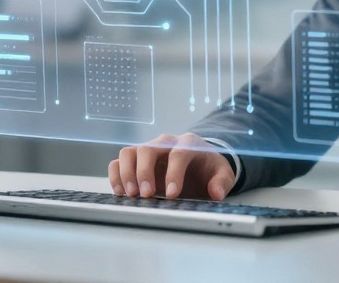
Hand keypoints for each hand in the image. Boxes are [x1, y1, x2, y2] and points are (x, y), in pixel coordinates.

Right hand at [108, 132, 234, 200]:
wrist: (198, 162)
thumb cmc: (208, 168)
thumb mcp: (222, 174)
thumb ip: (221, 182)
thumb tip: (216, 193)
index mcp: (188, 143)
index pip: (178, 154)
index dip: (174, 173)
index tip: (172, 194)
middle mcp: (165, 142)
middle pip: (148, 149)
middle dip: (144, 172)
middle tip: (145, 195)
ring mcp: (148, 149)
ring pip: (129, 152)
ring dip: (127, 173)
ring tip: (131, 194)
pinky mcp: (136, 159)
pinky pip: (119, 161)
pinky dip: (116, 174)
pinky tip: (121, 192)